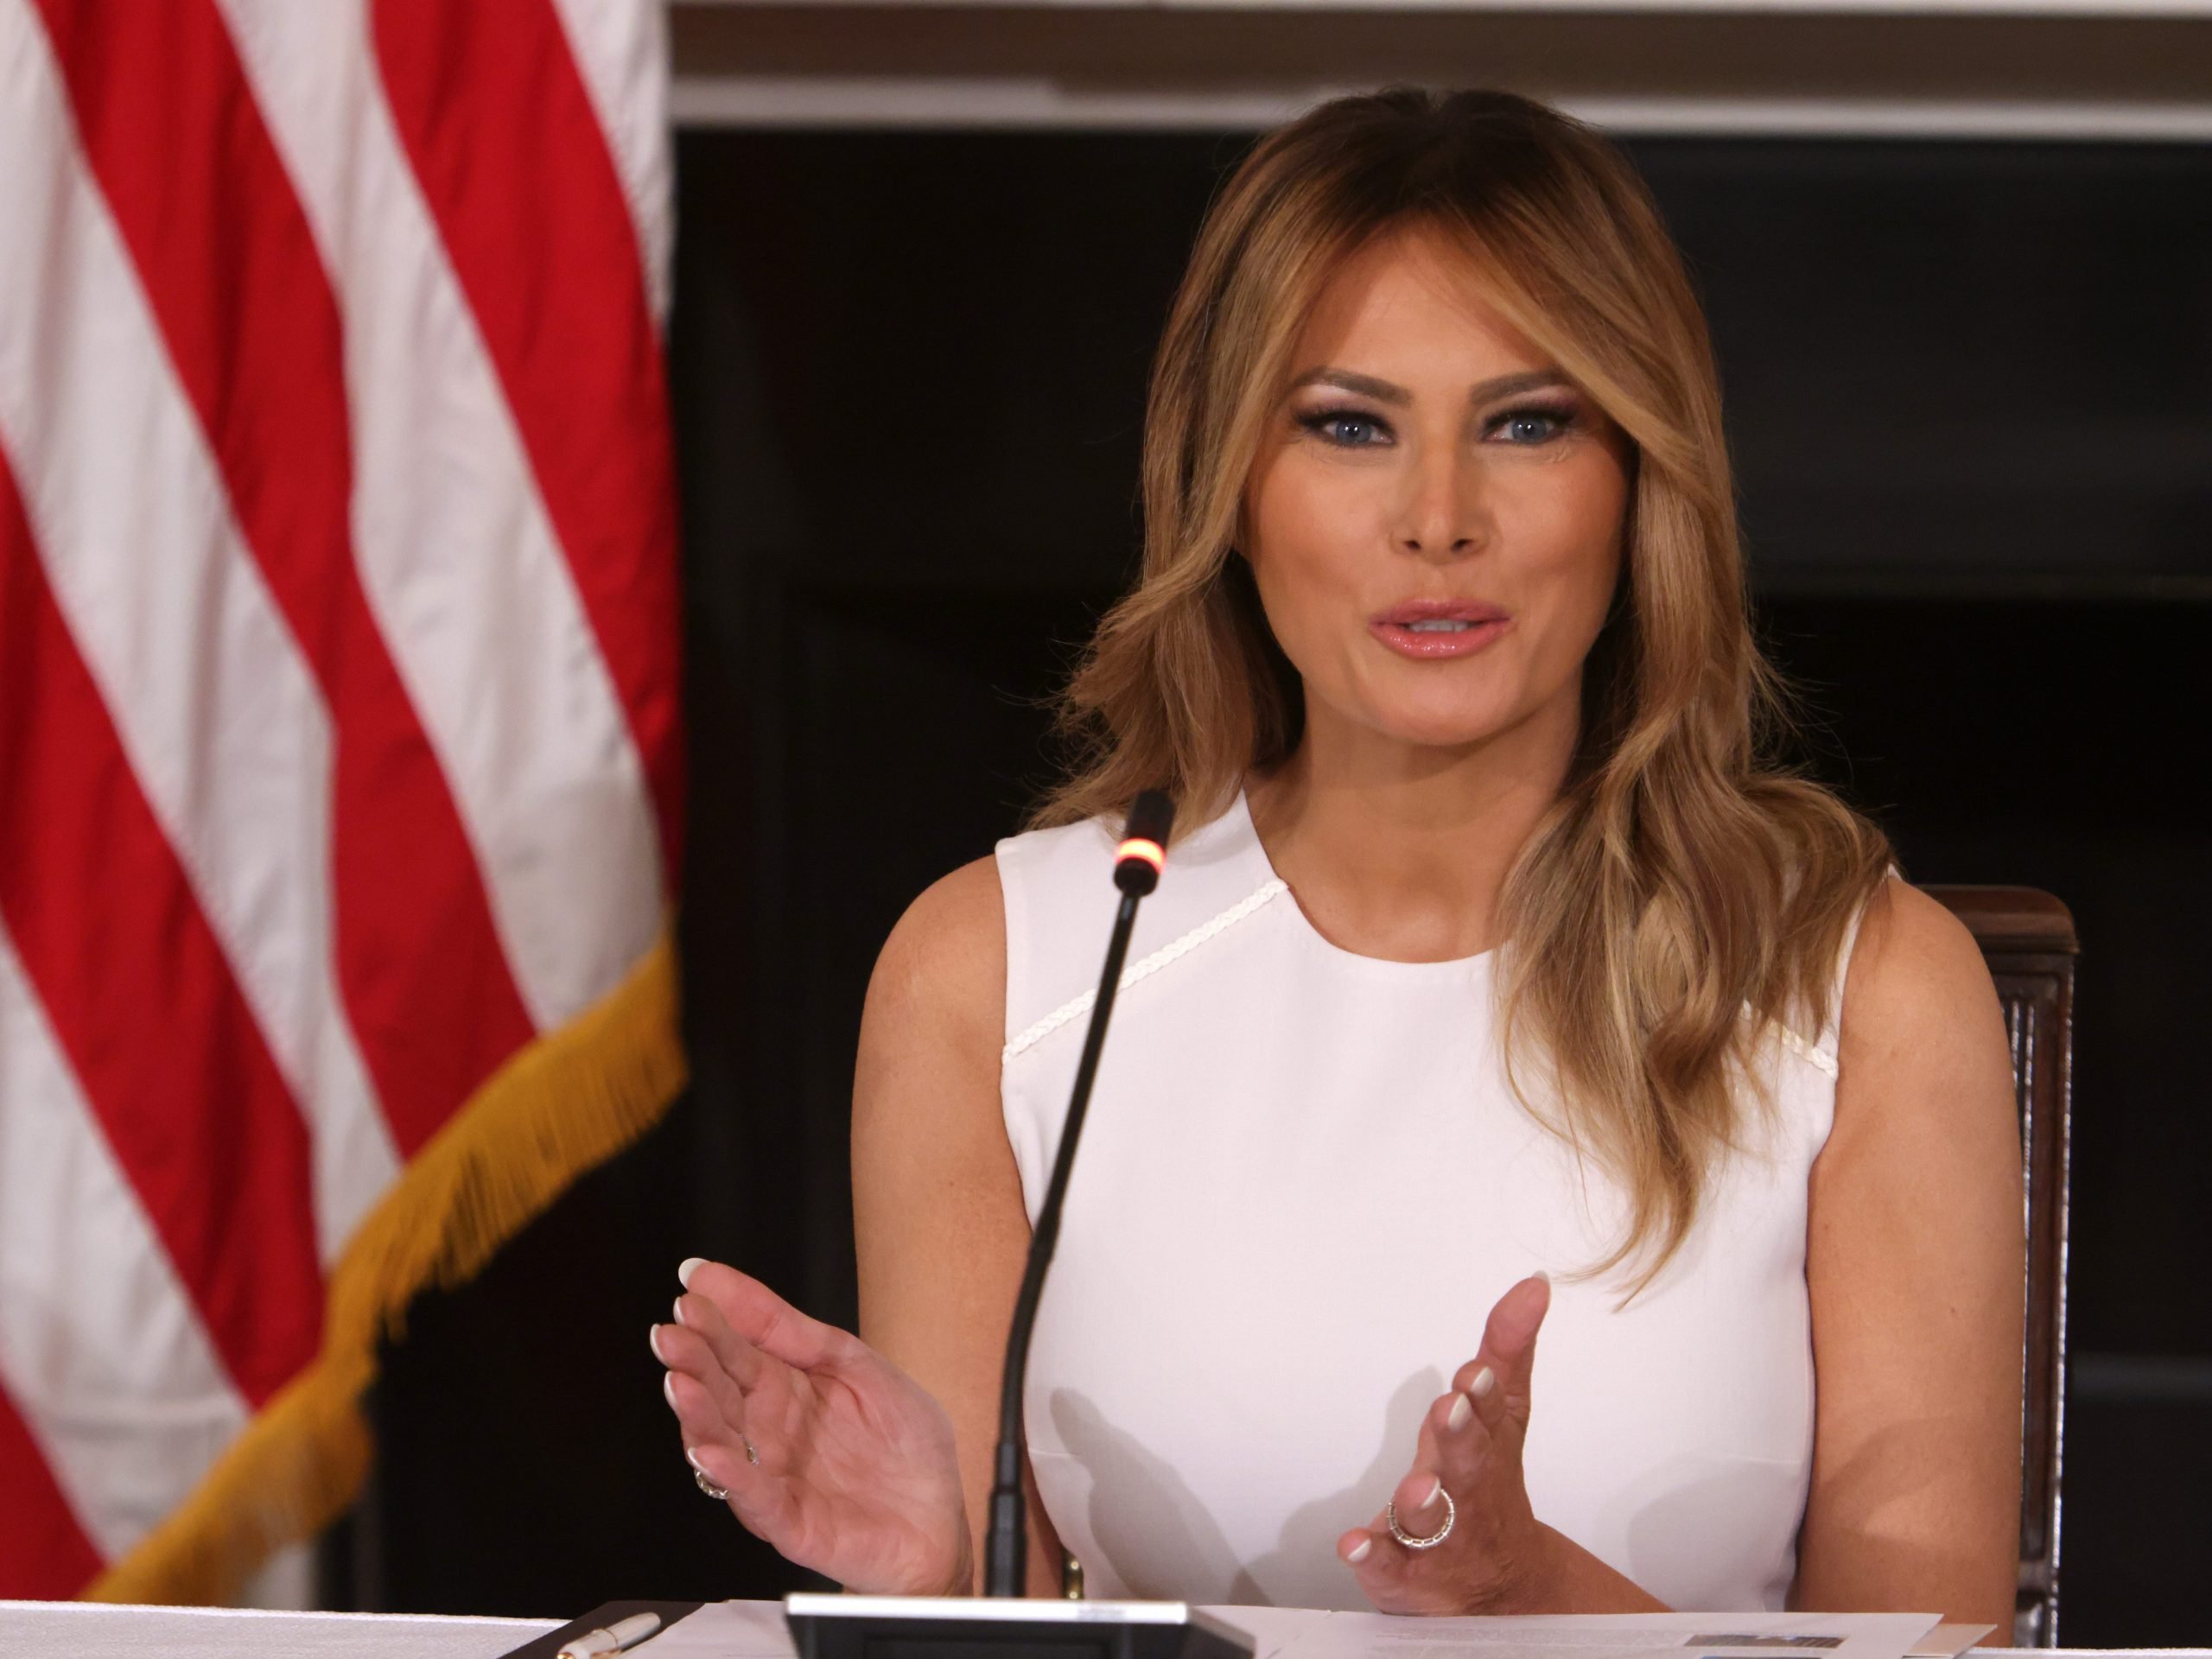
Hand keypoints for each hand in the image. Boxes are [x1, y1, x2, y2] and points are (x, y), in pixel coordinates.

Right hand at [653, 1257, 971, 1595]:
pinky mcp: (787, 1521)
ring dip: (698, 1415)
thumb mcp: (855, 1364)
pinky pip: (754, 1497)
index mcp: (784, 1388)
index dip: (712, 1323)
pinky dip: (731, 1476)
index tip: (689, 1293)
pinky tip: (711, 1451)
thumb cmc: (903, 1442)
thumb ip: (791, 1329)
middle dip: (692, 1363)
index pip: (737, 1350)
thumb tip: (719, 1280)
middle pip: (720, 1393)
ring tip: (681, 1384)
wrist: (941, 1516)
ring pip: (722, 1444)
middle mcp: (768, 1432)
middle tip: (670, 1336)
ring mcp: (772, 1476)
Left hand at [1339, 1272, 1555, 1613]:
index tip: (1476, 1372)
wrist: (1500, 1588)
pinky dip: (1372, 1555)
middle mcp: (1468, 1489)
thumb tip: (1533, 1283)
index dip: (1483, 1392)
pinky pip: (1389, 1566)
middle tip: (1452, 1409)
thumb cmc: (1486, 1483)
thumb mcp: (1500, 1412)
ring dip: (1424, 1500)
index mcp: (1488, 1445)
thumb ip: (1507, 1348)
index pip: (1491, 1412)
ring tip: (1416, 1489)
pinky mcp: (1406, 1573)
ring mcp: (1440, 1535)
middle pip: (1469, 1461)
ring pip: (1433, 1518)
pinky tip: (1355, 1543)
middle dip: (1461, 1435)